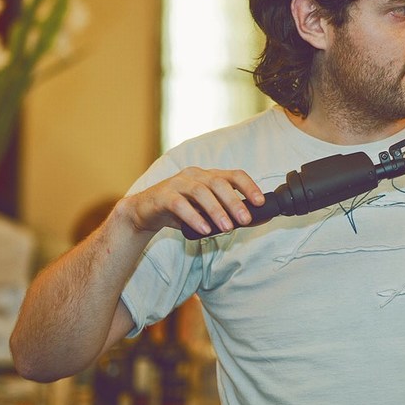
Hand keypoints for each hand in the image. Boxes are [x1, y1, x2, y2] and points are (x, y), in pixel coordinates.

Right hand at [113, 167, 264, 236]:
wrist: (144, 213)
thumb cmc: (180, 211)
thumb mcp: (205, 212)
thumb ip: (225, 214)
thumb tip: (252, 221)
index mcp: (208, 176)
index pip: (234, 174)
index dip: (249, 186)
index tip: (261, 202)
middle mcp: (195, 175)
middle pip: (218, 183)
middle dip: (234, 201)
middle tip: (245, 219)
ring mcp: (177, 183)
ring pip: (200, 191)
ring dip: (216, 210)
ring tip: (227, 228)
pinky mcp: (163, 195)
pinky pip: (179, 204)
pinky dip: (193, 217)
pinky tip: (203, 229)